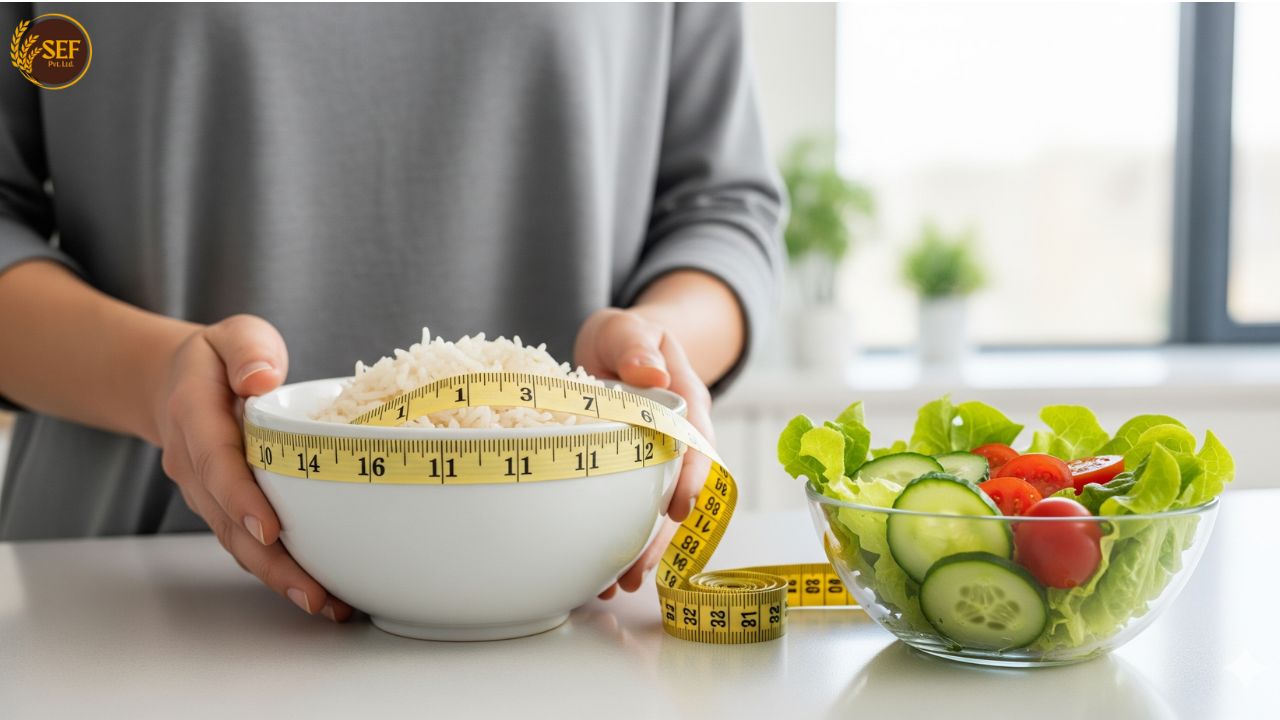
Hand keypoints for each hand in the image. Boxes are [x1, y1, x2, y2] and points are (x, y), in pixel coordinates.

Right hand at [153, 315, 352, 621]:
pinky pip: (248, 543)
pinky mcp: (226, 508)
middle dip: (269, 560)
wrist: (180, 383)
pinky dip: (279, 570)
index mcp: (193, 415)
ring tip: (325, 603)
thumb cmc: (222, 359)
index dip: (241, 498)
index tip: (270, 528)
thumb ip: (248, 351)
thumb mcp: (235, 335)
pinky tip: (321, 592)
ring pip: (237, 541)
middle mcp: (193, 463)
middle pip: (227, 520)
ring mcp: (207, 492)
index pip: (215, 461)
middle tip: (311, 591)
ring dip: (278, 576)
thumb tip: (261, 378)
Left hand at [574, 308, 714, 598]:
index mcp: (686, 403)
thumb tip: (651, 373)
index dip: (690, 478)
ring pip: (658, 511)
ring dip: (643, 548)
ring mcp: (659, 461)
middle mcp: (680, 440)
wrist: (622, 346)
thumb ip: (639, 347)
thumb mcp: (630, 329)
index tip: (678, 510)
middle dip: (662, 535)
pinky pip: (635, 511)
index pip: (696, 445)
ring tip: (619, 584)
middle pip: (680, 492)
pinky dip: (621, 540)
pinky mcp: (636, 476)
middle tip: (638, 568)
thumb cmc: (629, 338)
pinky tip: (601, 571)